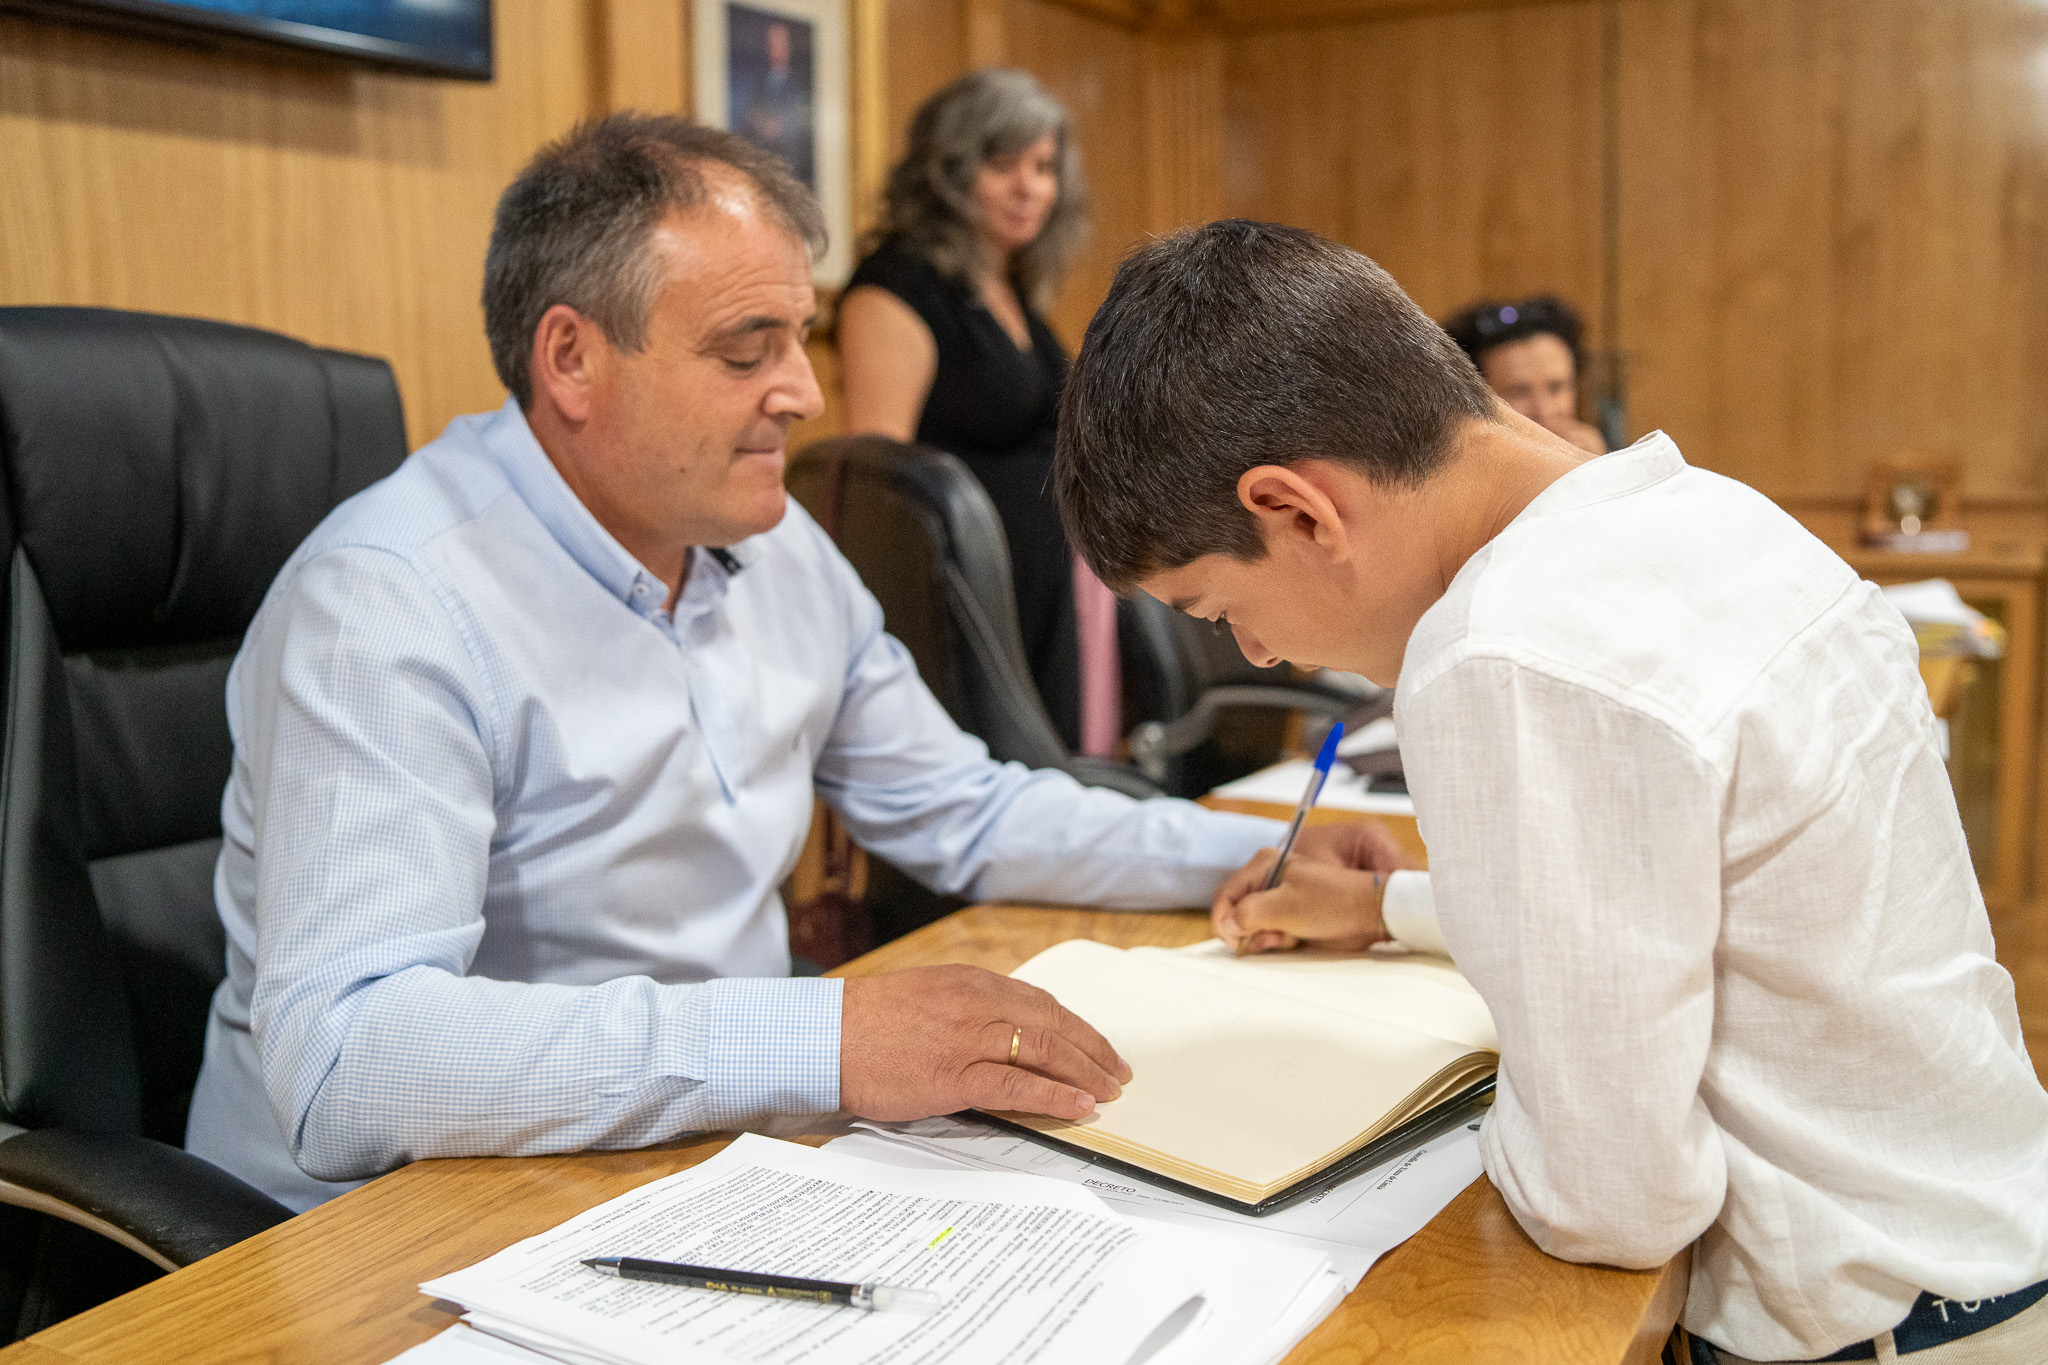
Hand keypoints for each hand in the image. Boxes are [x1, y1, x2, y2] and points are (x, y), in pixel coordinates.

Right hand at [839, 964, 1131, 1122]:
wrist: (823, 1038)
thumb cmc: (864, 1023)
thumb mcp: (925, 997)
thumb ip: (965, 1008)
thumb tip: (999, 1031)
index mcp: (970, 981)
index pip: (1039, 1001)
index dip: (1075, 1026)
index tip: (1095, 1044)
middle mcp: (976, 1002)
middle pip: (1052, 1023)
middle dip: (1091, 1049)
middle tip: (1116, 1071)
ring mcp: (967, 1037)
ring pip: (1043, 1050)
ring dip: (1083, 1072)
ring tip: (1107, 1091)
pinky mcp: (954, 1074)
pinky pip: (1016, 1085)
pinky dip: (1052, 1095)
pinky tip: (1075, 1106)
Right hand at [1212, 817, 1414, 953]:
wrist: (1370, 912)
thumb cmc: (1333, 902)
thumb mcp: (1284, 907)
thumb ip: (1248, 914)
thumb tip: (1227, 925)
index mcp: (1265, 865)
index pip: (1227, 894)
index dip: (1224, 920)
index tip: (1233, 941)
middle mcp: (1270, 879)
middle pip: (1237, 910)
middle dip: (1247, 930)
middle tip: (1267, 939)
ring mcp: (1281, 898)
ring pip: (1253, 924)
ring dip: (1264, 937)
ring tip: (1286, 937)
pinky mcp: (1291, 915)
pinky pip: (1270, 932)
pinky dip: (1276, 940)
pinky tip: (1291, 939)